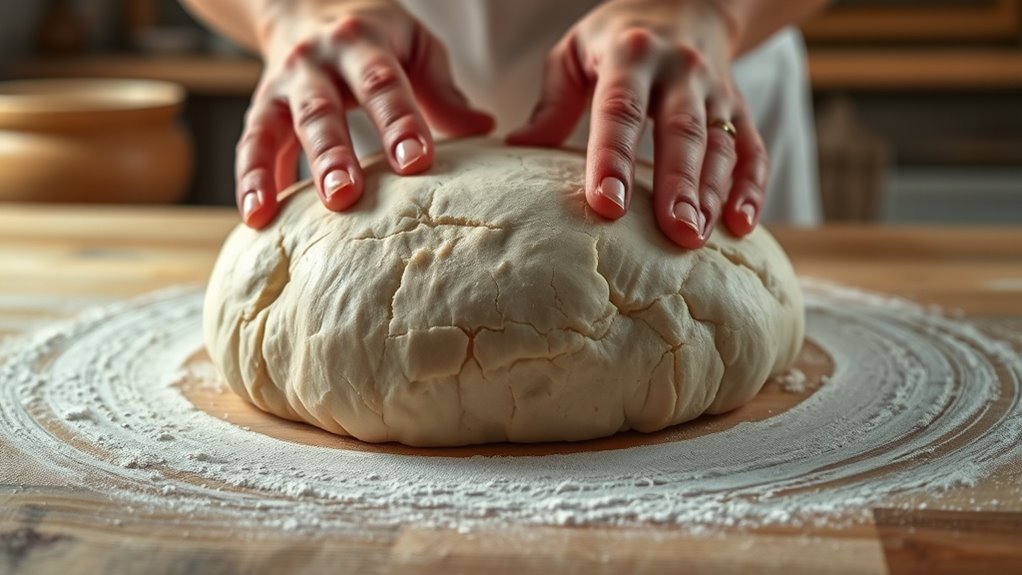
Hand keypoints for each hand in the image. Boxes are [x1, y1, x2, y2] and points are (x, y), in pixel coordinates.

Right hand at [237, 0, 493, 227]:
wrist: (308, 4)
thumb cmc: (378, 38)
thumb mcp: (415, 47)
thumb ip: (443, 90)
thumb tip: (485, 130)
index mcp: (363, 44)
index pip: (383, 84)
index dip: (399, 122)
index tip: (418, 162)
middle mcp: (315, 62)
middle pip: (321, 110)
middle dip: (332, 155)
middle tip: (346, 195)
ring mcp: (282, 86)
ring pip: (275, 129)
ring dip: (276, 171)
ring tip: (278, 214)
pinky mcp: (260, 109)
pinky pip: (250, 145)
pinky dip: (251, 181)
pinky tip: (257, 218)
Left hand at [508, 0, 766, 247]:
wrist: (686, 3)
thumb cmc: (615, 40)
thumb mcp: (574, 54)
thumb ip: (552, 103)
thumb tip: (518, 149)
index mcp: (631, 55)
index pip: (621, 110)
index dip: (613, 158)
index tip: (606, 203)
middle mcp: (680, 69)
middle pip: (682, 131)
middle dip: (678, 185)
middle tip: (674, 232)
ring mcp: (716, 89)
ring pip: (721, 144)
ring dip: (713, 194)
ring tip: (698, 238)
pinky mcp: (741, 107)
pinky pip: (754, 149)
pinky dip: (751, 188)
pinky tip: (741, 226)